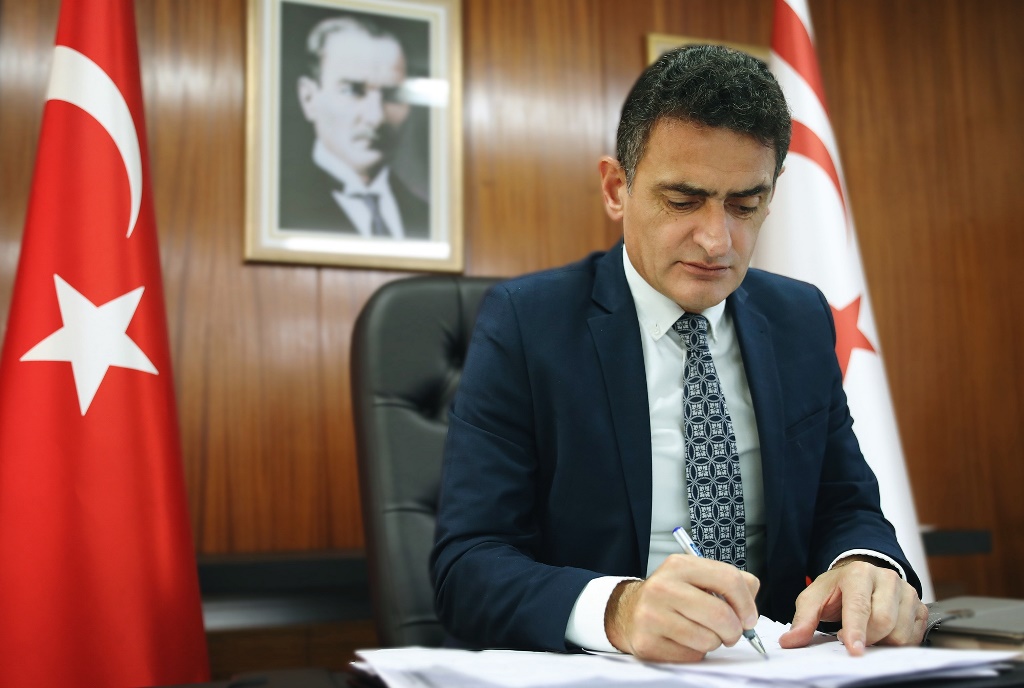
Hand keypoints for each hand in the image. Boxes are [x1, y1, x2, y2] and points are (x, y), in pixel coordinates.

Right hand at [604, 554, 759, 661]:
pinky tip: (683, 640)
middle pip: (721, 615)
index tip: (749, 618)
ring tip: (701, 633)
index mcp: (679, 565)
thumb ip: (730, 582)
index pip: (729, 579)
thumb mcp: (697, 576)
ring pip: (708, 639)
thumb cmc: (673, 595)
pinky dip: (695, 652)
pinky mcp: (647, 642)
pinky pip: (691, 655)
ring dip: (713, 642)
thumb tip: (750, 605)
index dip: (747, 604)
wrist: (630, 611)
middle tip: (730, 632)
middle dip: (734, 630)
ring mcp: (652, 615)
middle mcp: (663, 587)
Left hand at [779, 557, 927, 655]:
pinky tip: (884, 634)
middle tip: (851, 636)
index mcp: (859, 573)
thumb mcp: (814, 598)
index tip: (854, 649)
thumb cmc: (837, 589)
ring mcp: (907, 591)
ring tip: (868, 632)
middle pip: (884, 622)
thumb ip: (802, 619)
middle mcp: (886, 578)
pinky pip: (915, 636)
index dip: (857, 630)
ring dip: (883, 642)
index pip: (860, 606)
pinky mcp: (920, 606)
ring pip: (902, 632)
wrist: (859, 577)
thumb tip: (790, 641)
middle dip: (867, 638)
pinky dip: (898, 643)